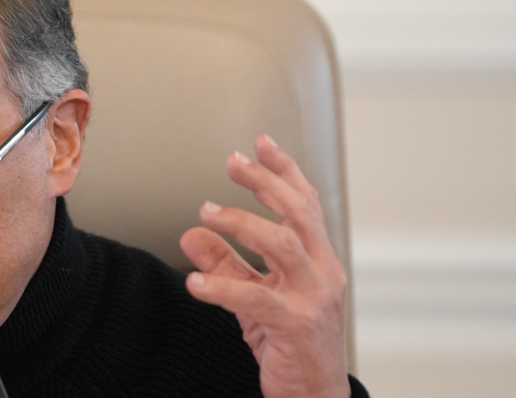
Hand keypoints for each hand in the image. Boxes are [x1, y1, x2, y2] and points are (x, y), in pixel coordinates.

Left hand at [181, 136, 348, 397]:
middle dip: (266, 182)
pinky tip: (194, 281)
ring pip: (284, 245)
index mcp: (319, 262)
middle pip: (299, 214)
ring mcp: (313, 299)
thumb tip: (193, 233)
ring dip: (243, 223)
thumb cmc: (290, 346)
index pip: (307, 205)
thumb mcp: (253, 298)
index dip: (286, 171)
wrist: (314, 397)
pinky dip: (222, 285)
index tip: (261, 143)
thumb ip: (226, 264)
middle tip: (233, 162)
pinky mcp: (296, 326)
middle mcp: (323, 275)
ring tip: (207, 212)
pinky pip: (256, 298)